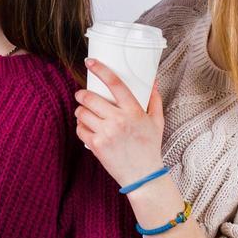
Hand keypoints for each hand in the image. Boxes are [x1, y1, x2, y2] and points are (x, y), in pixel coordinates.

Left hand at [75, 59, 165, 187]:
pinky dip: (80, 126)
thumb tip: (152, 81)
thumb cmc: (150, 147)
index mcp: (134, 111)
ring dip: (80, 110)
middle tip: (81, 95)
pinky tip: (86, 126)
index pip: (115, 84)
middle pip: (90, 98)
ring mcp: (106, 133)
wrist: (143, 176)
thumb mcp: (157, 122)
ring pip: (82, 113)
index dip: (100, 69)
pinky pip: (80, 129)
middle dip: (81, 94)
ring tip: (84, 112)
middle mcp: (119, 120)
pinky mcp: (96, 146)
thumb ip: (154, 100)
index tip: (90, 62)